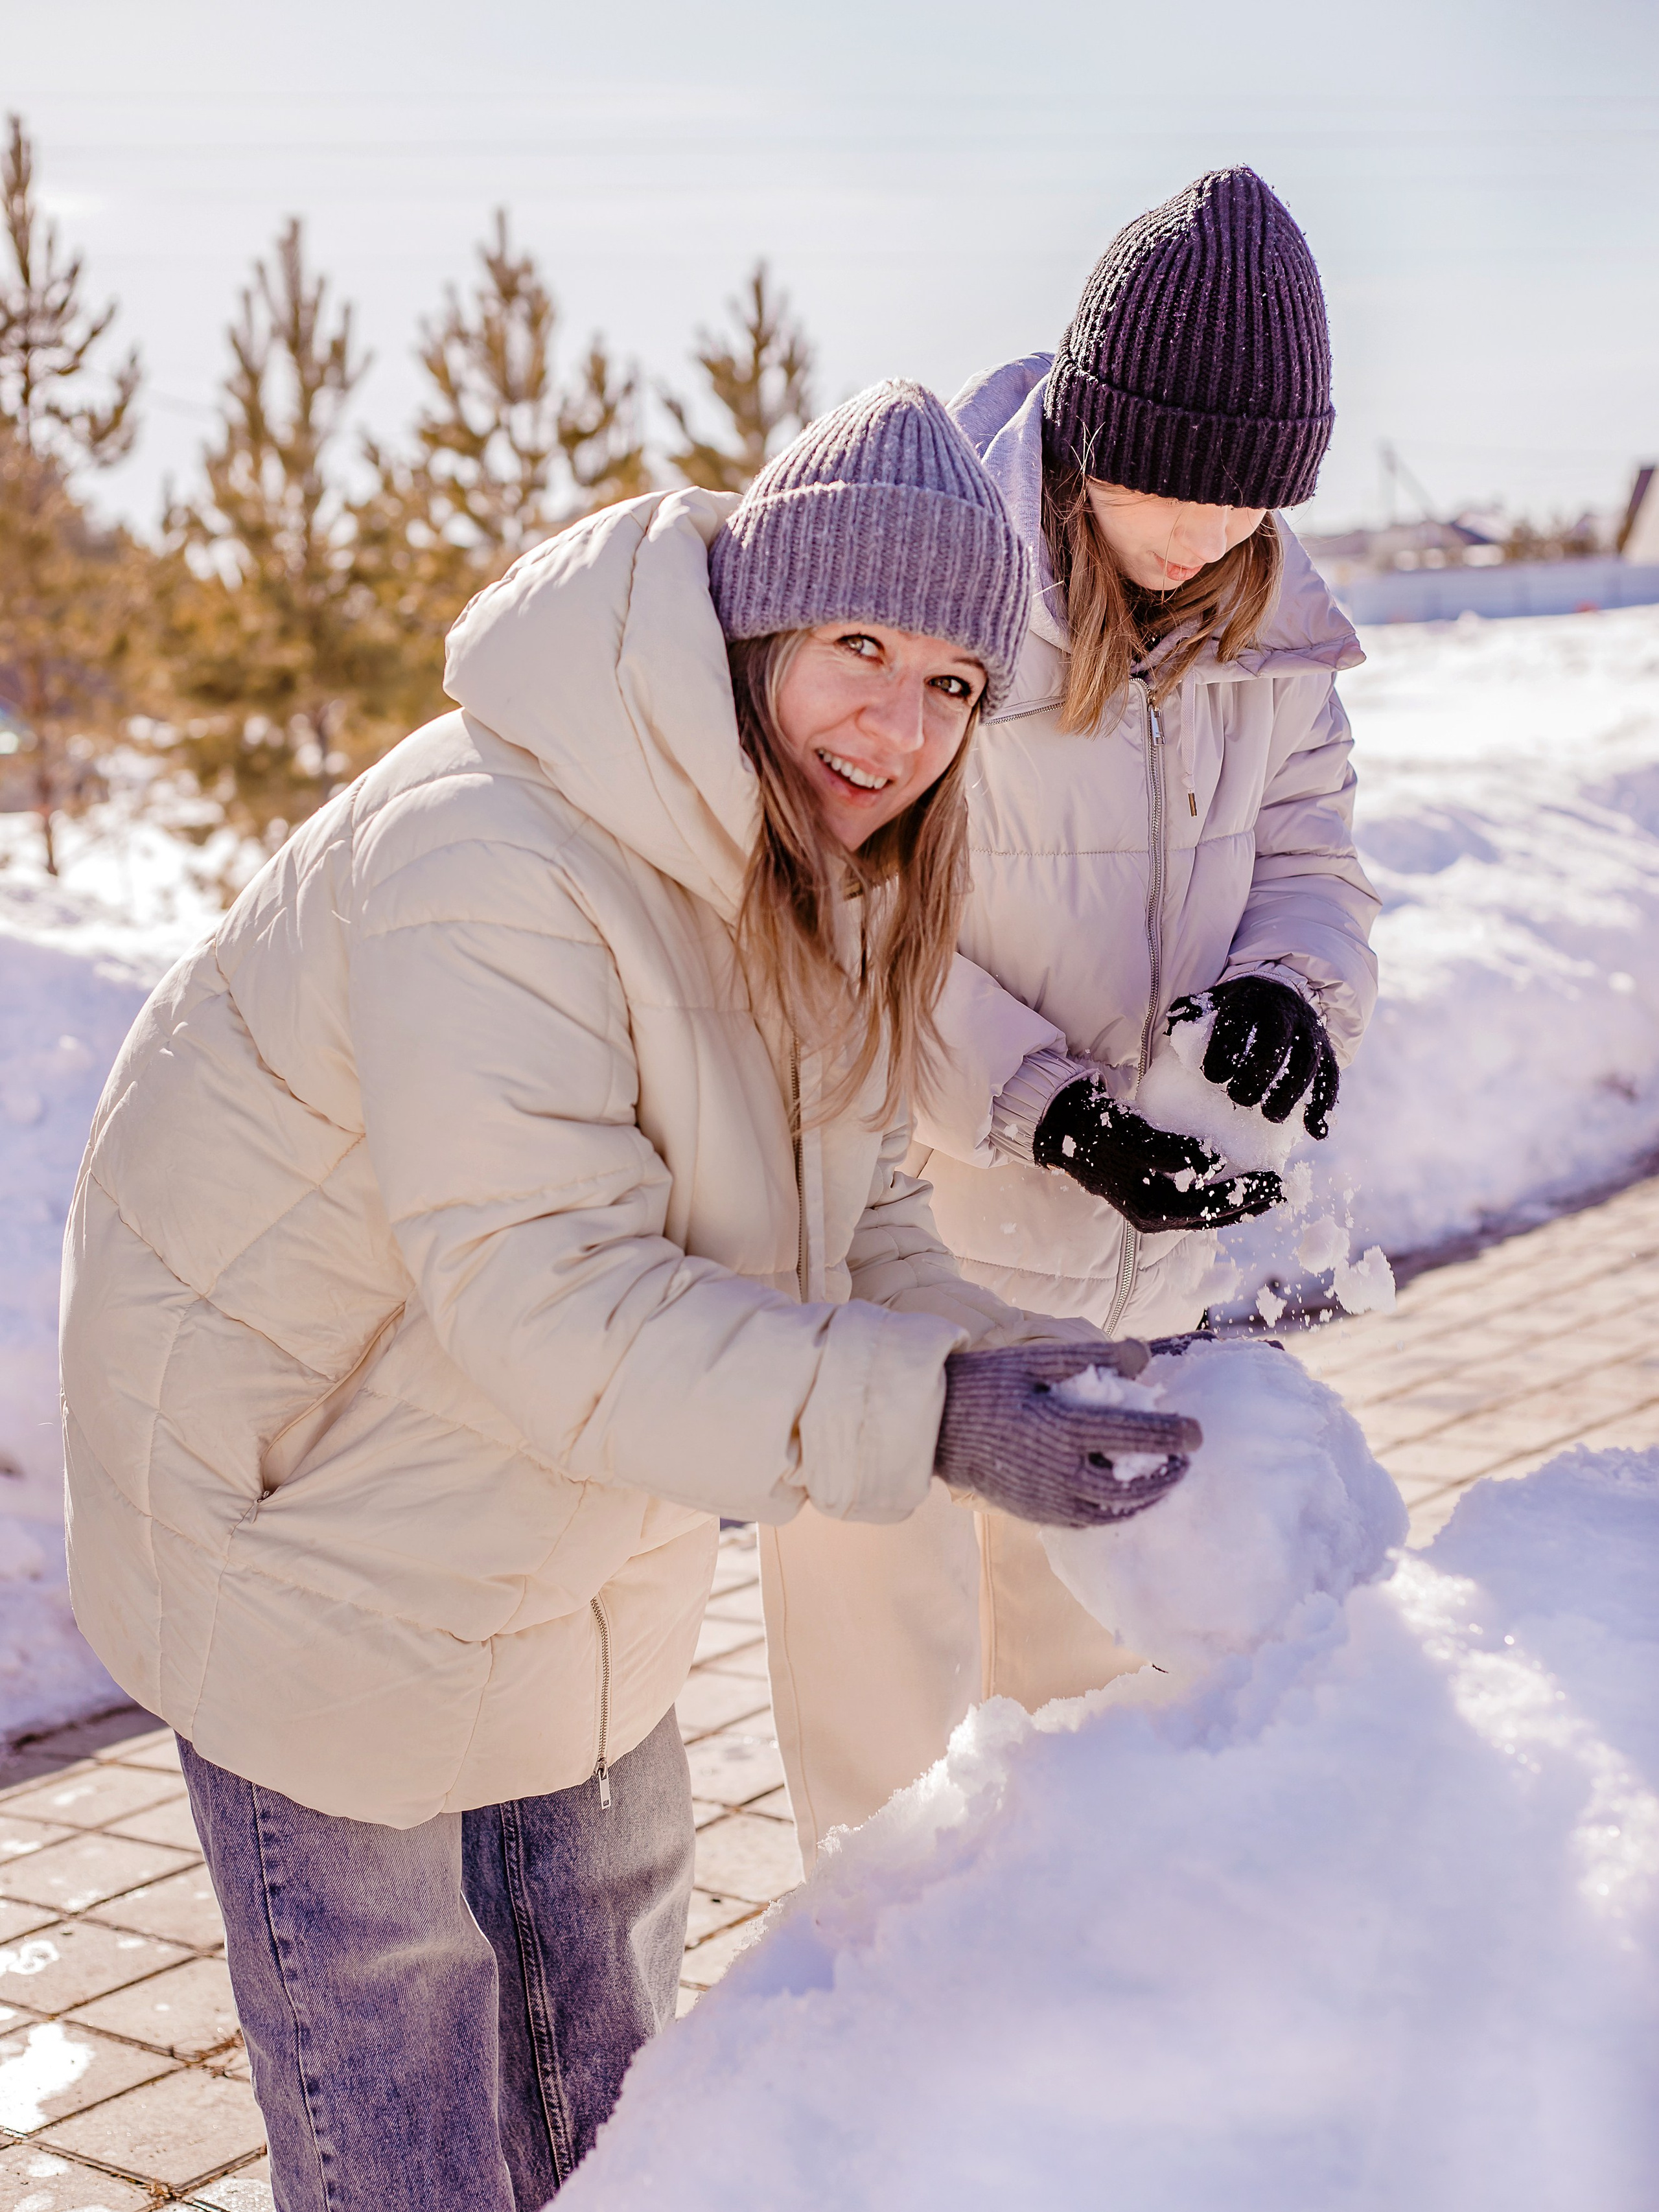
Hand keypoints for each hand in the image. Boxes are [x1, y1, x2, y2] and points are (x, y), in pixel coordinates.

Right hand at [935, 1344, 1200, 1527]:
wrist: (933, 1427)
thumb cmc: (986, 1384)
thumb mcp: (1034, 1360)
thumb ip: (1090, 1357)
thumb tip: (1143, 1356)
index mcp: (1059, 1429)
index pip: (1131, 1436)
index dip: (1171, 1435)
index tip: (1198, 1432)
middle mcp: (1057, 1472)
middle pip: (1130, 1485)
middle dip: (1166, 1474)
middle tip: (1185, 1459)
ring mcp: (1046, 1500)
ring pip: (1112, 1511)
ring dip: (1146, 1498)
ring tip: (1163, 1479)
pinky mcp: (1037, 1514)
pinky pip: (1088, 1521)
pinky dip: (1115, 1512)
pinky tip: (1125, 1496)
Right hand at [1032, 1076, 1281, 1232]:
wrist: (1069, 1132)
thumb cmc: (1104, 1132)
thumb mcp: (1138, 1139)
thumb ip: (1175, 1152)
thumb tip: (1215, 1162)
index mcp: (1151, 1212)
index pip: (1209, 1210)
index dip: (1245, 1197)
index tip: (1275, 1179)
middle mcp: (1154, 1219)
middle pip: (1212, 1219)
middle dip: (1250, 1205)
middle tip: (1283, 1188)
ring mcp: (1152, 1211)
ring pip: (1205, 1215)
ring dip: (1238, 1204)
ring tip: (1268, 1190)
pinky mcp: (1153, 1197)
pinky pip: (1195, 1203)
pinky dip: (1219, 1196)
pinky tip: (1234, 1181)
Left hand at [1167, 976, 1337, 1138]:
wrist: (1281, 992)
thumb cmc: (1238, 1008)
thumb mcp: (1212, 1002)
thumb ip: (1191, 1014)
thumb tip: (1173, 1025)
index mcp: (1250, 999)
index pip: (1238, 1021)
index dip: (1225, 1050)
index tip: (1212, 1077)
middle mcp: (1284, 1012)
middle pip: (1275, 1042)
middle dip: (1257, 1075)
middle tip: (1239, 1100)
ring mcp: (1310, 1031)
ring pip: (1307, 1062)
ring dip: (1290, 1093)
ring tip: (1271, 1117)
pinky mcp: (1327, 1050)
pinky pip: (1331, 1076)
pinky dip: (1323, 1104)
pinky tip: (1315, 1130)